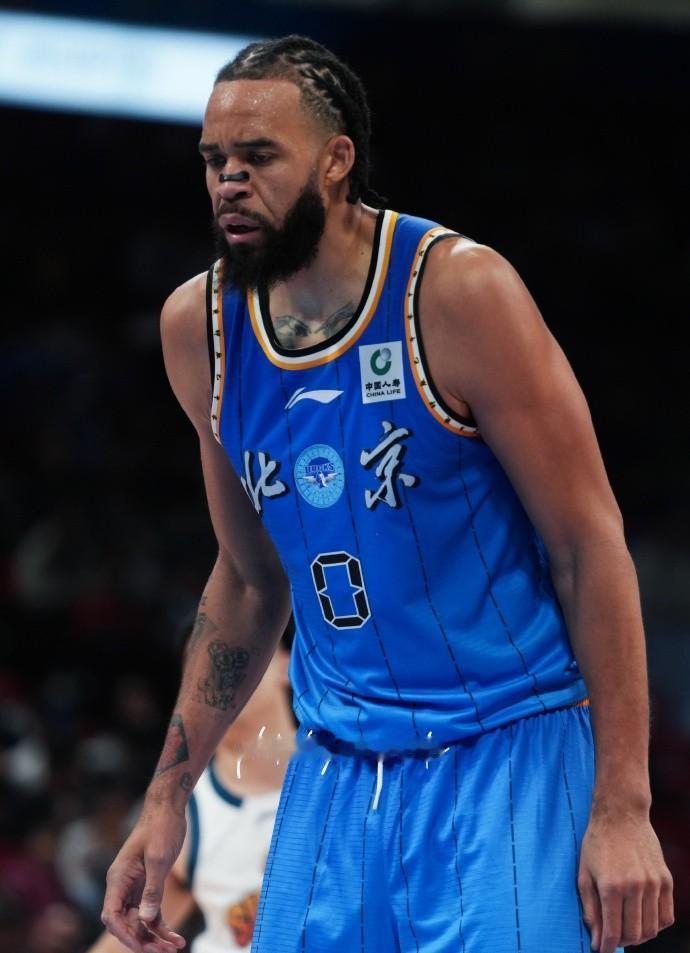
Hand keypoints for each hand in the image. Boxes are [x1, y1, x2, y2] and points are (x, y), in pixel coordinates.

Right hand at [101, 808, 187, 952]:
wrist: (168, 807)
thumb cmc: (161, 827)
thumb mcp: (158, 858)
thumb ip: (152, 889)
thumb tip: (146, 920)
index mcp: (118, 878)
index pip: (112, 916)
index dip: (125, 935)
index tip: (144, 947)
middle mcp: (122, 885)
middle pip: (125, 923)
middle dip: (142, 940)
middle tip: (164, 952)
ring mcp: (134, 887)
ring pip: (139, 921)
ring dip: (154, 937)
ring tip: (175, 948)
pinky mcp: (148, 885)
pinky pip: (151, 913)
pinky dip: (161, 926)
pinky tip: (176, 938)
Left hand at [578, 810, 673, 952]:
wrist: (621, 814)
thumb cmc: (597, 842)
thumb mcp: (584, 873)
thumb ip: (590, 907)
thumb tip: (595, 938)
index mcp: (611, 886)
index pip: (613, 932)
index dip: (606, 946)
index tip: (602, 950)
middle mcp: (635, 887)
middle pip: (634, 934)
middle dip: (622, 942)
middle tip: (613, 938)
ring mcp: (654, 884)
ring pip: (651, 929)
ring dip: (639, 936)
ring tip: (627, 930)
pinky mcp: (666, 880)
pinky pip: (666, 916)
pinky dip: (656, 926)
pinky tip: (643, 920)